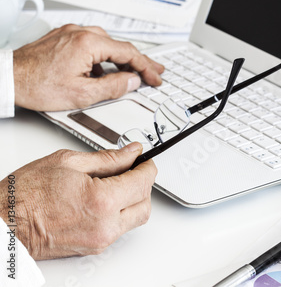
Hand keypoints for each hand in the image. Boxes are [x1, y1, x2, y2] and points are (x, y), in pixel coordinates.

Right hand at [0, 142, 156, 259]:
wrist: (5, 224)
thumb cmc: (26, 195)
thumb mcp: (68, 162)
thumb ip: (108, 158)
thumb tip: (131, 152)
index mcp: (102, 200)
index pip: (143, 182)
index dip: (147, 166)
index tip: (144, 160)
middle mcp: (106, 224)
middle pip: (145, 203)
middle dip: (144, 184)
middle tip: (133, 170)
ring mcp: (100, 239)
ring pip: (136, 218)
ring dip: (134, 200)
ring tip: (117, 183)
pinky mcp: (94, 247)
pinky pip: (120, 228)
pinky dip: (121, 212)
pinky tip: (106, 199)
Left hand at [13, 24, 163, 110]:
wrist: (8, 78)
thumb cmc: (37, 85)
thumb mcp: (82, 94)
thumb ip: (113, 87)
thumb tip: (132, 81)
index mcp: (89, 44)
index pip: (128, 53)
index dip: (146, 67)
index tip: (156, 77)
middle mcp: (81, 33)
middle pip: (120, 46)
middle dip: (140, 60)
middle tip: (155, 71)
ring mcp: (71, 33)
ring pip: (106, 44)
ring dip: (121, 58)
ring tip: (132, 73)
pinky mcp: (63, 38)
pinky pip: (91, 43)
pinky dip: (103, 57)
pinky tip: (102, 71)